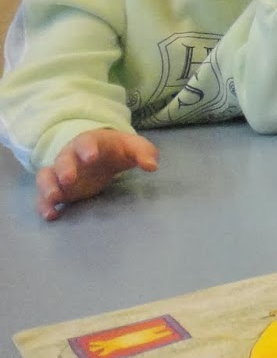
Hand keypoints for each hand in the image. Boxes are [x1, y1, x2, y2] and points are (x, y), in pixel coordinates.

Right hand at [35, 129, 158, 221]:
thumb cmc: (119, 150)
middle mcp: (71, 156)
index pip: (86, 142)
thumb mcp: (134, 148)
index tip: (91, 157)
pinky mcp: (59, 189)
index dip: (88, 148)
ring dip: (48, 187)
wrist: (102, 153)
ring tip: (54, 199)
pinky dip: (44, 204)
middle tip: (68, 179)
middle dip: (65, 168)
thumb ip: (144, 153)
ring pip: (47, 176)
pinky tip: (52, 215)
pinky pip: (44, 195)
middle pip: (63, 159)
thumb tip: (151, 166)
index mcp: (91, 142)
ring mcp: (61, 172)